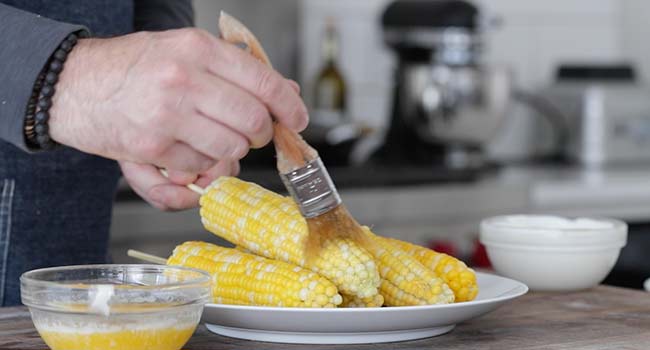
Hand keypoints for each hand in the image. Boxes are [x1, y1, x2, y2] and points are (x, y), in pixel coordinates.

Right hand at [48, 28, 306, 208]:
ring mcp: (166, 116)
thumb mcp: (187, 52)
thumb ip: (238, 71)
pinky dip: (202, 167)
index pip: (263, 82)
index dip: (289, 107)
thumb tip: (289, 93)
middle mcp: (183, 80)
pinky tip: (188, 151)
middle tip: (252, 133)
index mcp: (197, 49)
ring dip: (231, 152)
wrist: (74, 85)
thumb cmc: (135, 68)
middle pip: (253, 122)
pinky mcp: (151, 148)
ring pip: (231, 150)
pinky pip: (200, 170)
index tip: (297, 119)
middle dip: (260, 134)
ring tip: (215, 141)